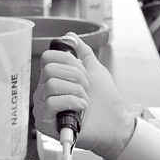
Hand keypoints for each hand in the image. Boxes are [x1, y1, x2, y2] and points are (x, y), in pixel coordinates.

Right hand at [32, 33, 135, 159]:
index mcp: (54, 78)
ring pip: (51, 84)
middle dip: (76, 76)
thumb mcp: (95, 70)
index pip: (48, 57)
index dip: (69, 61)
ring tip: (85, 100)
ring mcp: (43, 106)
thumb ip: (83, 52)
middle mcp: (45, 91)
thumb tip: (70, 35)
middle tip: (86, 88)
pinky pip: (52, 102)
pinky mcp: (44, 122)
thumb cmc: (105, 101)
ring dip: (77, 91)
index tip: (83, 72)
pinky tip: (81, 108)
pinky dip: (73, 102)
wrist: (115, 124)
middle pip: (49, 69)